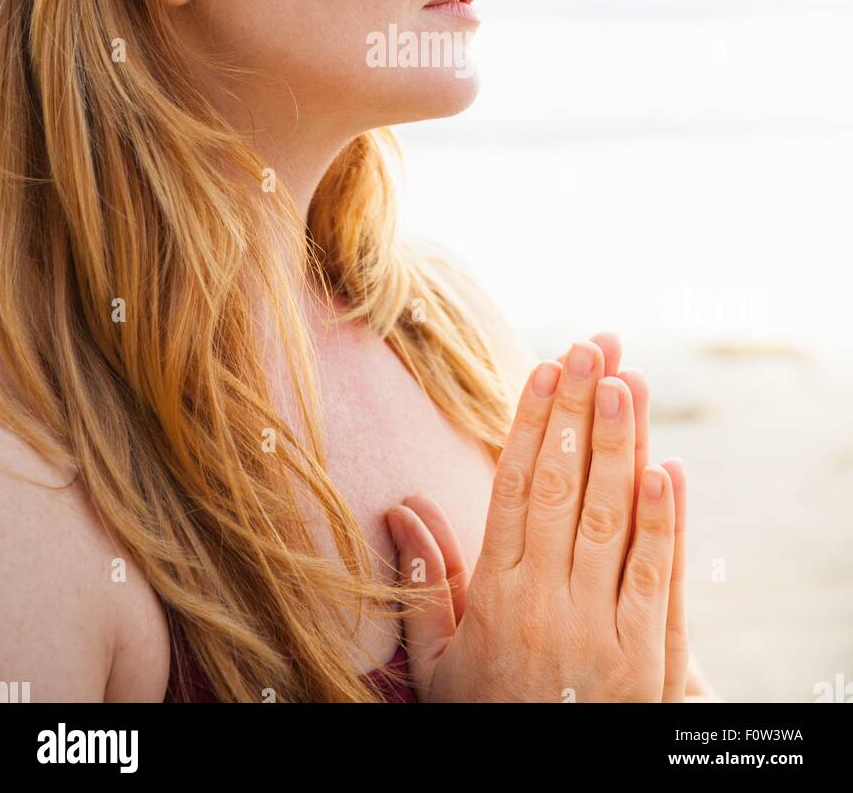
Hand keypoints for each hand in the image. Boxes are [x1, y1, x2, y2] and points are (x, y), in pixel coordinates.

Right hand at [386, 340, 682, 701]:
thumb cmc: (489, 721)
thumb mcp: (440, 664)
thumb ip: (426, 582)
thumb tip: (399, 508)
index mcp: (496, 596)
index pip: (515, 489)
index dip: (530, 424)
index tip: (544, 368)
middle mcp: (546, 603)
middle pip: (563, 488)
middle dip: (578, 411)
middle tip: (591, 348)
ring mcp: (599, 631)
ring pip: (610, 521)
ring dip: (620, 447)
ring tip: (627, 383)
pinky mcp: (647, 661)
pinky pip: (656, 582)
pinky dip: (664, 526)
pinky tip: (668, 472)